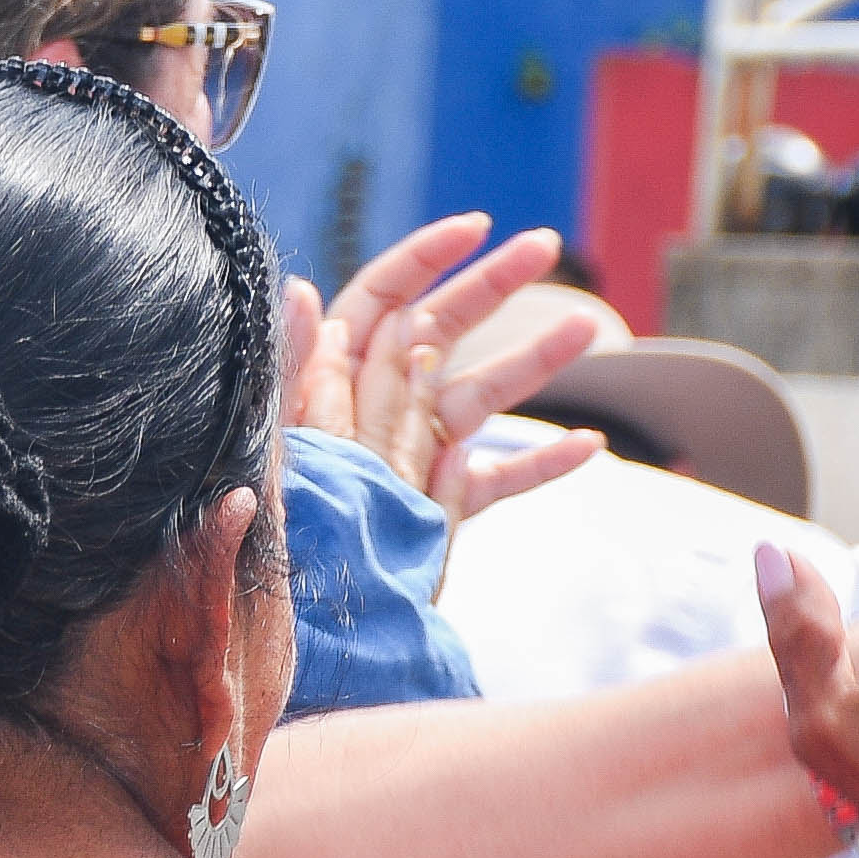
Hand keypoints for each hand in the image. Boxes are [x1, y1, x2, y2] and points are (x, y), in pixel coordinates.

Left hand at [279, 214, 601, 517]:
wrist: (292, 631)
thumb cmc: (269, 535)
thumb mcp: (279, 445)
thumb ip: (295, 372)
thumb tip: (299, 289)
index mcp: (332, 383)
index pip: (381, 299)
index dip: (425, 257)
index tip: (476, 226)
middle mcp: (377, 410)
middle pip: (439, 328)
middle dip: (491, 283)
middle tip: (544, 244)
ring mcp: (414, 458)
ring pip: (479, 395)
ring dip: (534, 360)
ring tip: (586, 326)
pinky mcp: (438, 511)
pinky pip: (497, 481)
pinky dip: (542, 464)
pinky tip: (589, 445)